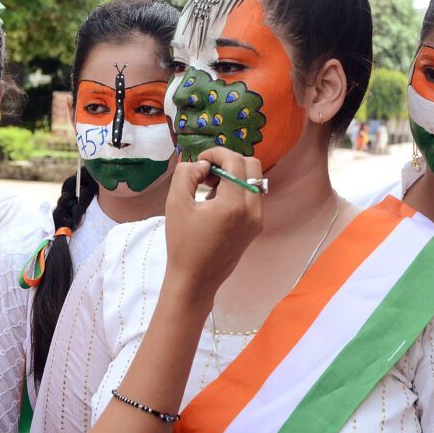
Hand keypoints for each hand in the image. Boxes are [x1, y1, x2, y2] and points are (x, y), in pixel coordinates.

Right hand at [163, 147, 262, 296]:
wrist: (196, 279)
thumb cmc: (183, 243)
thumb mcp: (175, 203)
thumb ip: (186, 174)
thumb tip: (203, 165)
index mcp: (234, 204)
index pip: (235, 161)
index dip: (217, 153)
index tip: (200, 160)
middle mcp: (252, 210)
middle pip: (252, 165)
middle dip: (229, 161)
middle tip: (208, 172)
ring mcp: (257, 220)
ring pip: (254, 180)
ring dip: (234, 175)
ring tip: (210, 188)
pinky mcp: (255, 227)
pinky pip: (253, 196)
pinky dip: (238, 190)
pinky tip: (217, 203)